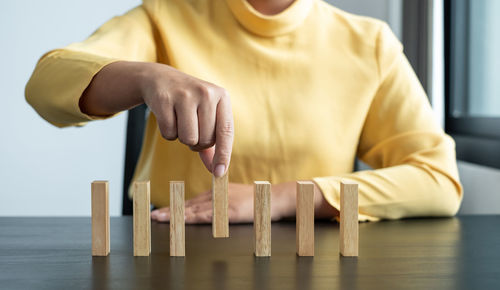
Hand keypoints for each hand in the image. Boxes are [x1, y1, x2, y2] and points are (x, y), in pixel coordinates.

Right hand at [80, 61, 233, 176]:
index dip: (223, 155)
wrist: (160, 79)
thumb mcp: (206, 117)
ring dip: (182, 138)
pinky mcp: (164, 99)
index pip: (226, 132)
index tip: (219, 173)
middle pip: (205, 140)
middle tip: (190, 127)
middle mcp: (206, 93)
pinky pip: (169, 134)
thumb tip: (217, 171)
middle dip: (197, 142)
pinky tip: (167, 116)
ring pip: (188, 139)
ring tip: (180, 121)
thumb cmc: (189, 103)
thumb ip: (213, 145)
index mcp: (222, 96)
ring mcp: (185, 95)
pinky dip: (167, 132)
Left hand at [150, 181, 337, 223]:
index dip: (175, 207)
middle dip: (169, 210)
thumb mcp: (234, 199)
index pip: (191, 201)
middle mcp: (216, 195)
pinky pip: (207, 215)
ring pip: (193, 209)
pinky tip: (181, 220)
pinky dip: (192, 217)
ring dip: (175, 214)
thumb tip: (205, 211)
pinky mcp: (229, 211)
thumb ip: (220, 203)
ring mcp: (222, 202)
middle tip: (151, 215)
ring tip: (159, 218)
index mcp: (216, 192)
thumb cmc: (257, 200)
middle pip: (188, 204)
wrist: (275, 198)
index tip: (160, 211)